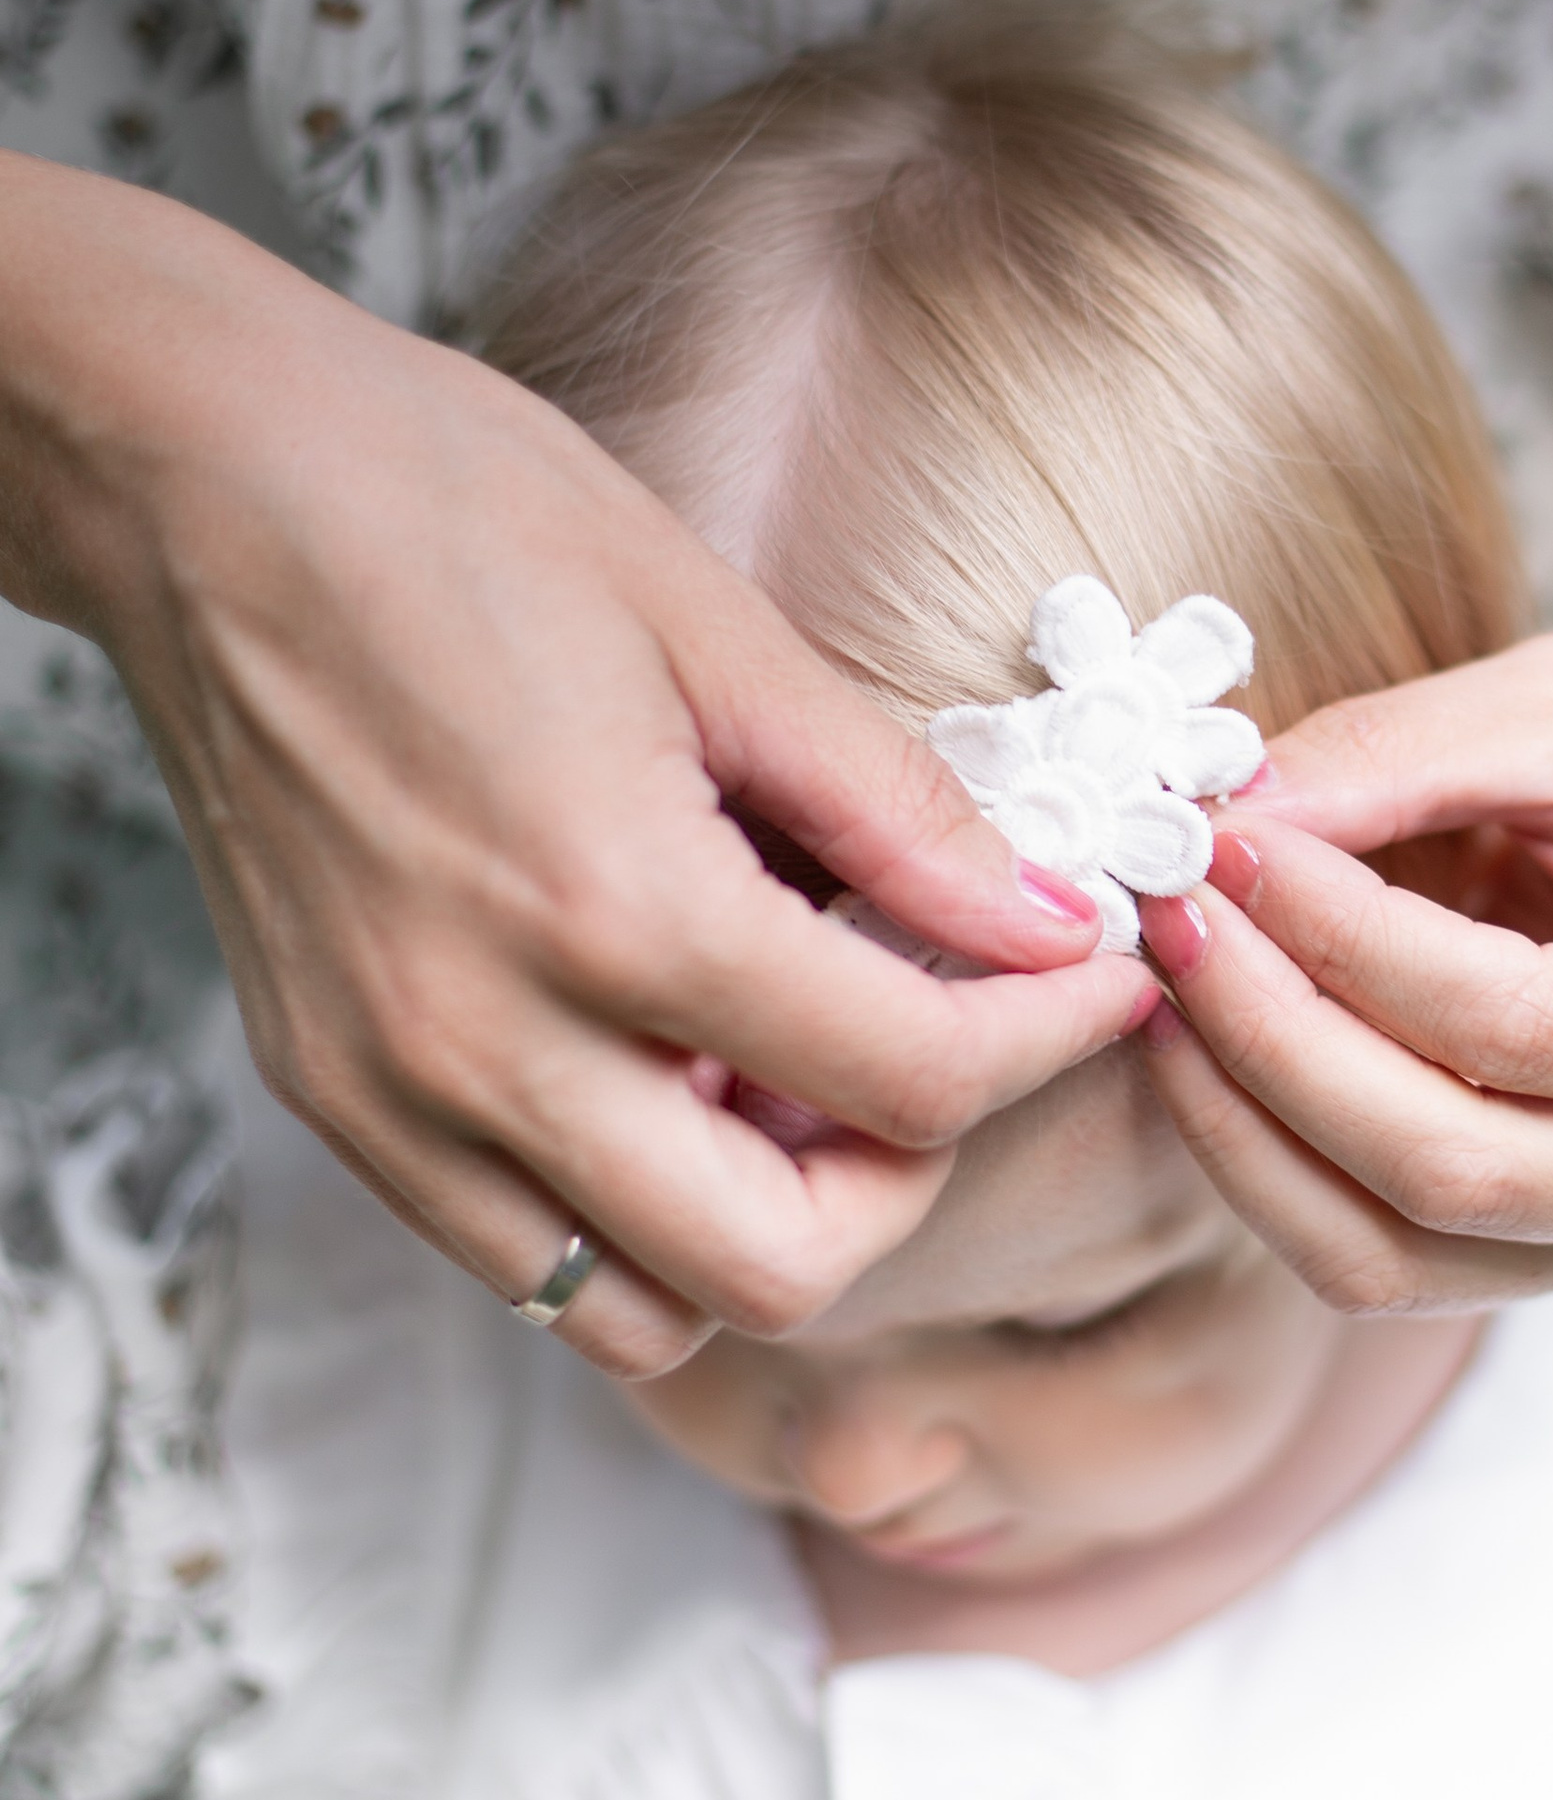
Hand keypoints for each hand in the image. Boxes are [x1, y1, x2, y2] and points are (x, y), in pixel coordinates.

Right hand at [0, 158, 1154, 1372]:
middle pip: (785, 1264)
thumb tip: (1047, 921)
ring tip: (794, 1067)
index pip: (909, 1078)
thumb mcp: (720, 633)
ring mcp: (391, 1093)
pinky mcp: (334, 1095)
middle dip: (910, 1170)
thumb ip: (901, 812)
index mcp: (612, 906)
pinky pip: (525, 1255)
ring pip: (645, 1312)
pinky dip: (638, 1213)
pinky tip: (673, 1070)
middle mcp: (487, 1043)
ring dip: (766, 1221)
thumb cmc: (457, 510)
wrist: (204, 487)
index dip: (1050, 1035)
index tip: (1100, 972)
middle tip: (942, 1040)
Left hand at [1139, 185, 1552, 1310]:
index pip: (1520, 1023)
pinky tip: (1199, 1048)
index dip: (1346, 941)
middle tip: (1167, 911)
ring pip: (1388, 1246)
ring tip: (1162, 979)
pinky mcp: (1544, 1255)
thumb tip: (1215, 824)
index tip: (1227, 841)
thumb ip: (1398, 755)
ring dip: (1244, 1118)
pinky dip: (1261, 1160)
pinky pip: (1370, 1256)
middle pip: (1449, 1165)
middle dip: (1273, 1037)